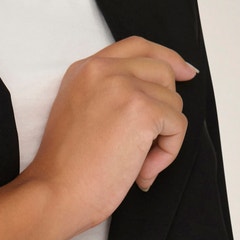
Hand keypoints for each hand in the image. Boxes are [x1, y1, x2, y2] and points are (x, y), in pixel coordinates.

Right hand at [22, 35, 196, 239]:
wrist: (55, 192)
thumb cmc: (65, 169)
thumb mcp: (80, 114)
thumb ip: (110, 95)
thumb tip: (160, 94)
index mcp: (85, 69)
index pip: (137, 46)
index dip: (166, 58)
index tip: (184, 73)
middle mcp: (103, 70)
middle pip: (163, 73)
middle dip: (165, 109)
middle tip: (145, 146)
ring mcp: (124, 87)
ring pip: (173, 103)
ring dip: (163, 139)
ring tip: (136, 165)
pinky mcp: (143, 110)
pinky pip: (178, 126)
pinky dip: (167, 154)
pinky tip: (141, 172)